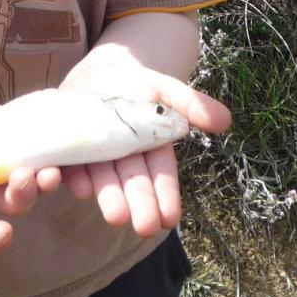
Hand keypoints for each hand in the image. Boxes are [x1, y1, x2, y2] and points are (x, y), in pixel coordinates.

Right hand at [0, 100, 62, 261]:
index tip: (1, 234)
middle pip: (14, 204)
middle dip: (23, 195)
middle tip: (26, 180)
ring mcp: (7, 167)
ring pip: (33, 180)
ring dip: (46, 178)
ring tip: (50, 170)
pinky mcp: (18, 140)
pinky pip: (41, 149)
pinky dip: (55, 151)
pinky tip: (63, 146)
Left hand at [57, 65, 230, 236]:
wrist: (98, 69)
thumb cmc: (138, 83)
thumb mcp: (166, 89)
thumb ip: (192, 104)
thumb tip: (225, 121)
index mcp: (151, 147)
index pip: (161, 174)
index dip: (166, 196)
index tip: (171, 218)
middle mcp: (124, 156)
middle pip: (133, 181)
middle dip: (140, 204)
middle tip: (145, 227)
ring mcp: (97, 153)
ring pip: (104, 178)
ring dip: (109, 197)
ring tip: (116, 216)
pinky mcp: (71, 146)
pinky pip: (73, 163)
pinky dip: (76, 176)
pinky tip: (80, 186)